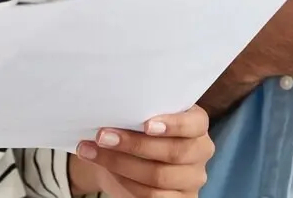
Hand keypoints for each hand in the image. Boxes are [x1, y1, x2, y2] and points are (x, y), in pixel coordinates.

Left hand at [68, 107, 213, 197]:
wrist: (126, 160)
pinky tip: (105, 170)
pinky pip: (151, 196)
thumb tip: (114, 104)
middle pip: (174, 152)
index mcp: (197, 124)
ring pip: (158, 176)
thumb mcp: (140, 117)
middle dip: (134, 144)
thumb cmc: (136, 130)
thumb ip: (139, 111)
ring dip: (119, 163)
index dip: (173, 125)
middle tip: (102, 136)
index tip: (145, 125)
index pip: (195, 123)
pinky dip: (124, 182)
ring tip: (92, 151)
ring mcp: (192, 179)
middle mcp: (200, 151)